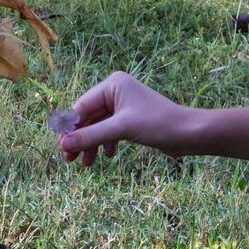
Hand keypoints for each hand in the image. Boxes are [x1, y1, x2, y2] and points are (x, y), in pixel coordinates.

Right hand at [57, 71, 200, 166]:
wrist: (187, 133)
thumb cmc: (157, 124)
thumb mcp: (120, 129)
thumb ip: (90, 136)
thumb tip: (64, 144)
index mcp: (112, 84)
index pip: (82, 106)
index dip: (70, 127)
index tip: (61, 147)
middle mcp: (116, 91)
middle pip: (88, 116)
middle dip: (80, 138)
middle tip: (69, 159)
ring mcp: (123, 105)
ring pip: (98, 125)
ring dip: (91, 143)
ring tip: (87, 164)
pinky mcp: (130, 118)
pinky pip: (109, 130)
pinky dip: (105, 142)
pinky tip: (108, 155)